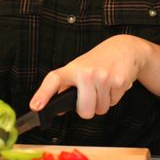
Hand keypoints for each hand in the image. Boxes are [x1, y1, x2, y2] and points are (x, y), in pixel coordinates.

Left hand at [30, 35, 152, 119]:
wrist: (124, 48)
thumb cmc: (99, 60)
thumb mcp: (80, 68)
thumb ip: (67, 88)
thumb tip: (58, 110)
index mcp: (72, 69)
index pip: (54, 80)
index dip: (43, 94)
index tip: (35, 106)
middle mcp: (86, 72)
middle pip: (84, 111)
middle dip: (89, 108)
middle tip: (92, 94)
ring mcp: (102, 76)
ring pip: (100, 109)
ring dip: (103, 102)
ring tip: (104, 86)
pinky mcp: (118, 81)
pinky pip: (113, 103)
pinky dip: (114, 97)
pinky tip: (114, 84)